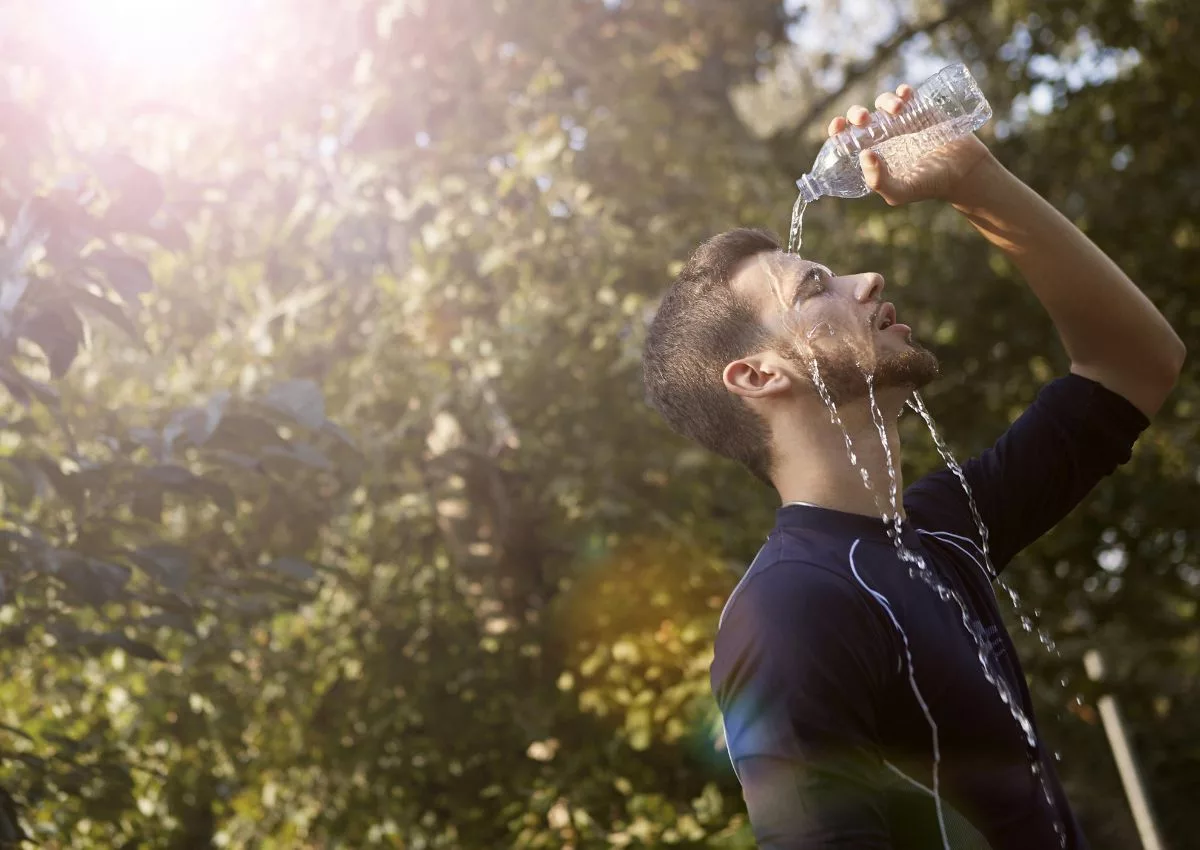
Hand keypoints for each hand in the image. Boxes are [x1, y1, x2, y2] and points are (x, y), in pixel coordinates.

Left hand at [828, 84, 994, 205]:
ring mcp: (903, 121)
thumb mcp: (900, 192)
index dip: (838, 130)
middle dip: (856, 113)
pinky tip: (905, 95)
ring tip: (896, 110)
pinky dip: (902, 91)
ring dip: (884, 101)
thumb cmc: (930, 185)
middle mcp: (884, 136)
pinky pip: (907, 94)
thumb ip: (879, 181)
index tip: (838, 125)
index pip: (847, 139)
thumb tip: (864, 154)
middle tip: (864, 119)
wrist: (965, 171)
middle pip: (860, 117)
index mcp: (873, 154)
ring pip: (883, 102)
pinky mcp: (922, 109)